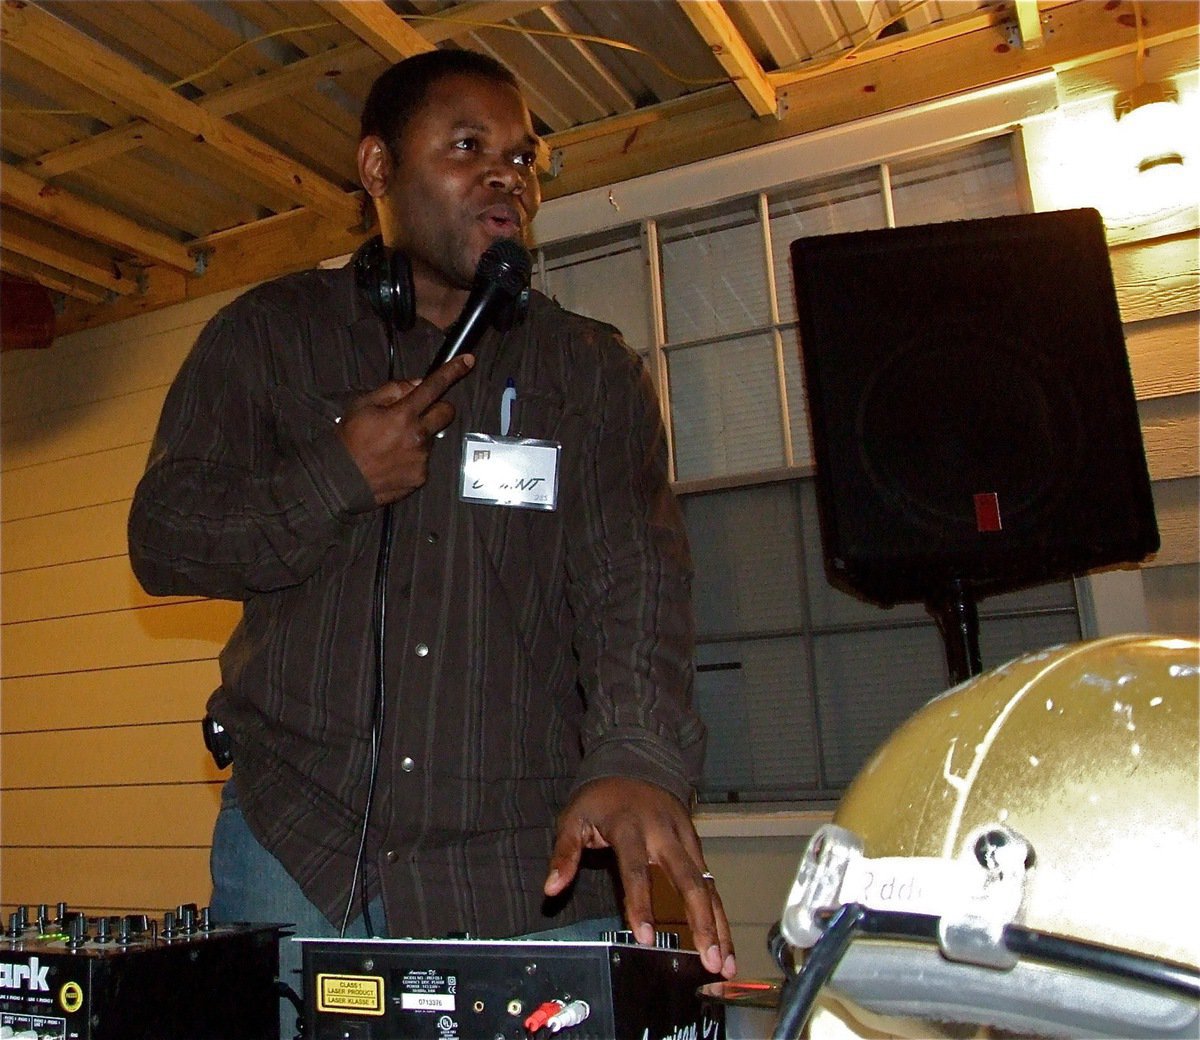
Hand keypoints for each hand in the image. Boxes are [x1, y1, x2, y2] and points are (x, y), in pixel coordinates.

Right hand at [337, 355, 473, 505]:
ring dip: (420, 436)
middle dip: (438, 408)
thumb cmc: (349, 440)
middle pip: (446, 412)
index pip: (434, 387)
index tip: (468, 361)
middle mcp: (417, 436)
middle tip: (416, 414)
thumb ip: (393, 390)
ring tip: (393, 444)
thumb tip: (417, 383)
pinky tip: (394, 460)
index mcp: (403, 414)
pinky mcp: (420, 477)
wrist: (340, 479)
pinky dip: (414, 457)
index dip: (452, 371)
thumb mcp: (363, 405)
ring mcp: (421, 458)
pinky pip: (424, 460)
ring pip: (432, 437)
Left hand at [545, 777, 735, 978]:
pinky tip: (725, 946)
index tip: (646, 938)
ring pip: (707, 884)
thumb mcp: (574, 817)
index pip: (636, 869)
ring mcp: (685, 839)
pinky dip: (719, 915)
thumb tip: (551, 889)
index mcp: (630, 826)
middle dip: (700, 920)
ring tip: (725, 965)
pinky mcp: (696, 846)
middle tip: (707, 959)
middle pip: (688, 879)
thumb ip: (564, 853)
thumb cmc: (601, 799)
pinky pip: (710, 884)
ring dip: (718, 925)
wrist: (635, 762)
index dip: (641, 904)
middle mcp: (664, 833)